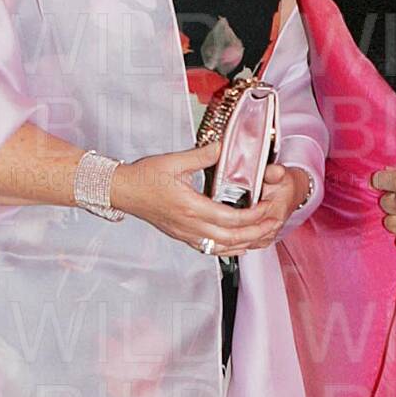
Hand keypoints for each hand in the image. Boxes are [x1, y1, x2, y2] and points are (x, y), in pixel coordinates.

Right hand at [113, 143, 307, 255]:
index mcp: (190, 207)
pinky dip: (228, 248)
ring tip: (262, 235)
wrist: (122, 191)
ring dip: (245, 243)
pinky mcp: (182, 236)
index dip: (253, 216)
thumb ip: (202, 155)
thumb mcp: (174, 160)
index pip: (230, 218)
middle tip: (273, 223)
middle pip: (231, 238)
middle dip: (256, 233)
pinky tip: (239, 243)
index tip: (267, 207)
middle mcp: (189, 226)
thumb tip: (223, 147)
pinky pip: (210, 249)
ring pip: (222, 248)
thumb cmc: (145, 176)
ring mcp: (185, 234)